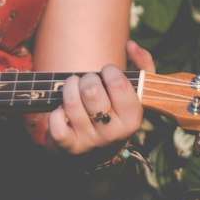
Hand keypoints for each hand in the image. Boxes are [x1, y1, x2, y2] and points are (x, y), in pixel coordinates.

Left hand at [45, 40, 154, 158]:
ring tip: (73, 87)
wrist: (97, 154)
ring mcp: (90, 142)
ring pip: (72, 103)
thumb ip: (142, 66)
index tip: (107, 74)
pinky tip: (63, 109)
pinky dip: (56, 112)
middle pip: (91, 91)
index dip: (109, 71)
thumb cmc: (116, 113)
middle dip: (86, 78)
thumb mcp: (136, 94)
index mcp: (132, 119)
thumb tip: (131, 45)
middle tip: (88, 81)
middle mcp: (113, 133)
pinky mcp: (69, 148)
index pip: (118, 83)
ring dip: (69, 88)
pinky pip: (57, 124)